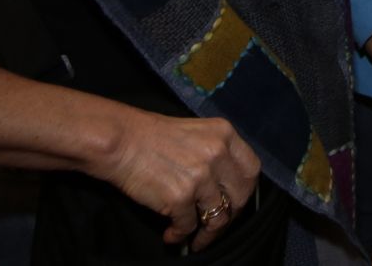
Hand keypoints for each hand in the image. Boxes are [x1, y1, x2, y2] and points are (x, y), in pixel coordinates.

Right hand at [96, 112, 260, 249]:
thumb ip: (216, 153)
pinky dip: (180, 234)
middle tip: (216, 227)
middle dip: (230, 217)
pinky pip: (188, 226)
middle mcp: (217, 153)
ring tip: (195, 239)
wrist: (119, 141)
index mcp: (224, 134)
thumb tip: (227, 186)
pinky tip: (171, 234)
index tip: (236, 202)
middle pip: (239, 197)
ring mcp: (200, 176)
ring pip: (216, 218)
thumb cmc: (152, 137)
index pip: (251, 169)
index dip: (245, 191)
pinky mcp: (180, 197)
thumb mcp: (196, 132)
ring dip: (206, 234)